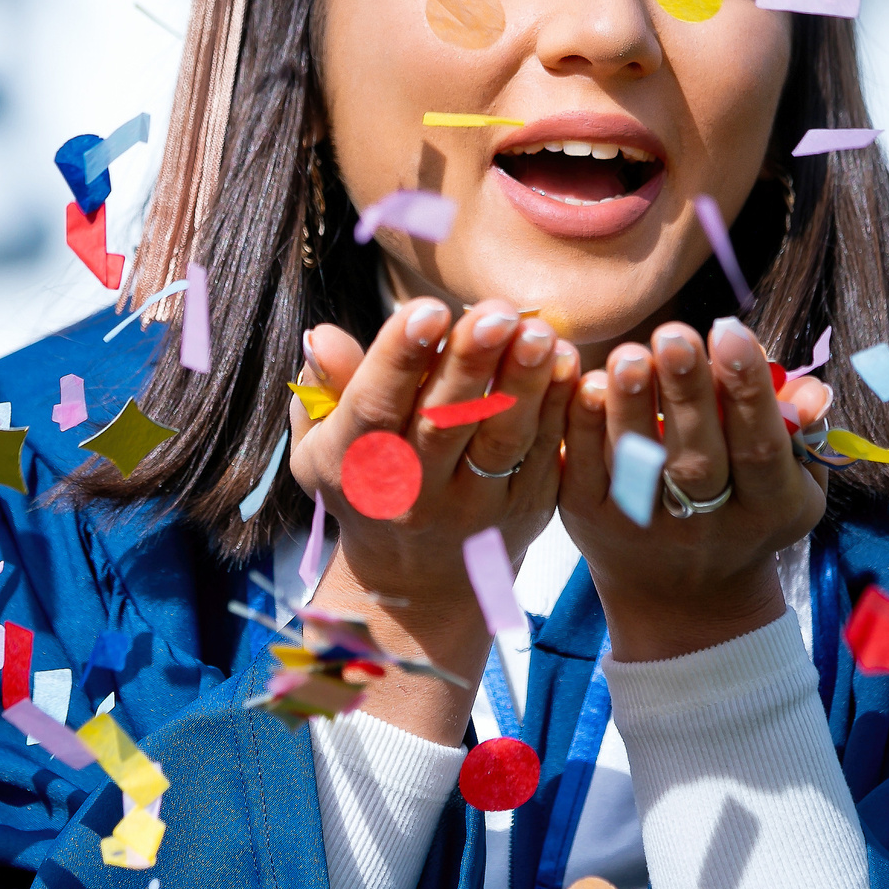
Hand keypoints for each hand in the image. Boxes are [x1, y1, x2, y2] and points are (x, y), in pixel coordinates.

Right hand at [289, 295, 577, 739]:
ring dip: (523, 384)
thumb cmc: (366, 482)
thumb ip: (324, 387)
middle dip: (472, 364)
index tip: (428, 309)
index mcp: (356, 465)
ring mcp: (474, 505)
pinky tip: (565, 362)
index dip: (399, 359)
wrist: (417, 579)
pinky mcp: (524, 509)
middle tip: (497, 312)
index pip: (375, 408)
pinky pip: (543, 455)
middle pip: (444, 423)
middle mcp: (414, 492)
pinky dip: (557, 409)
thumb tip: (325, 334)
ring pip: (501, 441)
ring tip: (538, 333)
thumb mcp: (324, 444)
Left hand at [561, 317, 831, 662]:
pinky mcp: (590, 521)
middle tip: (675, 334)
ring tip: (630, 354)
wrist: (683, 598)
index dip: (748, 393)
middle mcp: (707, 526)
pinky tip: (587, 382)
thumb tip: (812, 391)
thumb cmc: (746, 514)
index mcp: (766, 510)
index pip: (760, 448)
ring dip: (631, 405)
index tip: (732, 331)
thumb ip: (803, 432)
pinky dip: (583, 426)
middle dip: (687, 393)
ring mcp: (644, 526)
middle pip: (697, 458)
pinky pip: (586, 470)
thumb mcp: (793, 484)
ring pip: (637, 465)